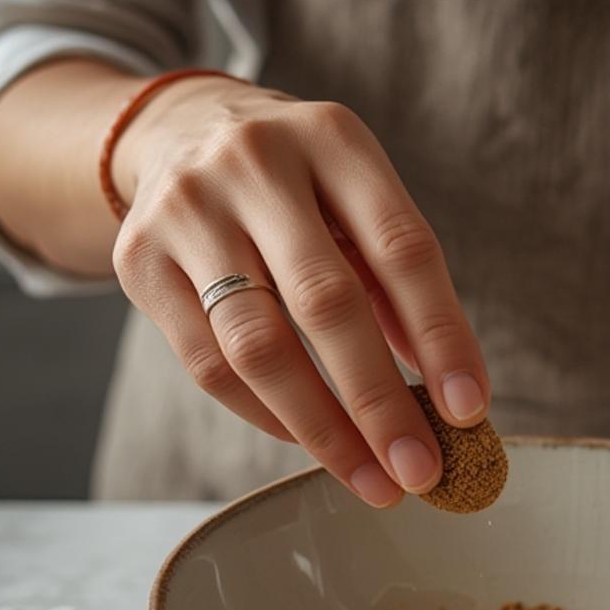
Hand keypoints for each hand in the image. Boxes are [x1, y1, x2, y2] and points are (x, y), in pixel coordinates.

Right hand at [110, 75, 489, 505]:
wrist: (180, 130)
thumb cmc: (300, 185)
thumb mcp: (357, 200)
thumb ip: (398, 283)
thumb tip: (449, 396)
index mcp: (332, 139)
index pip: (402, 249)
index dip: (441, 335)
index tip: (470, 410)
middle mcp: (254, 164)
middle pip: (325, 302)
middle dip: (379, 400)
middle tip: (420, 471)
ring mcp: (186, 211)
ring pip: (256, 345)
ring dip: (322, 428)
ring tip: (371, 479)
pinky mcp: (138, 260)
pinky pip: (207, 363)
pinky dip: (266, 415)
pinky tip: (310, 440)